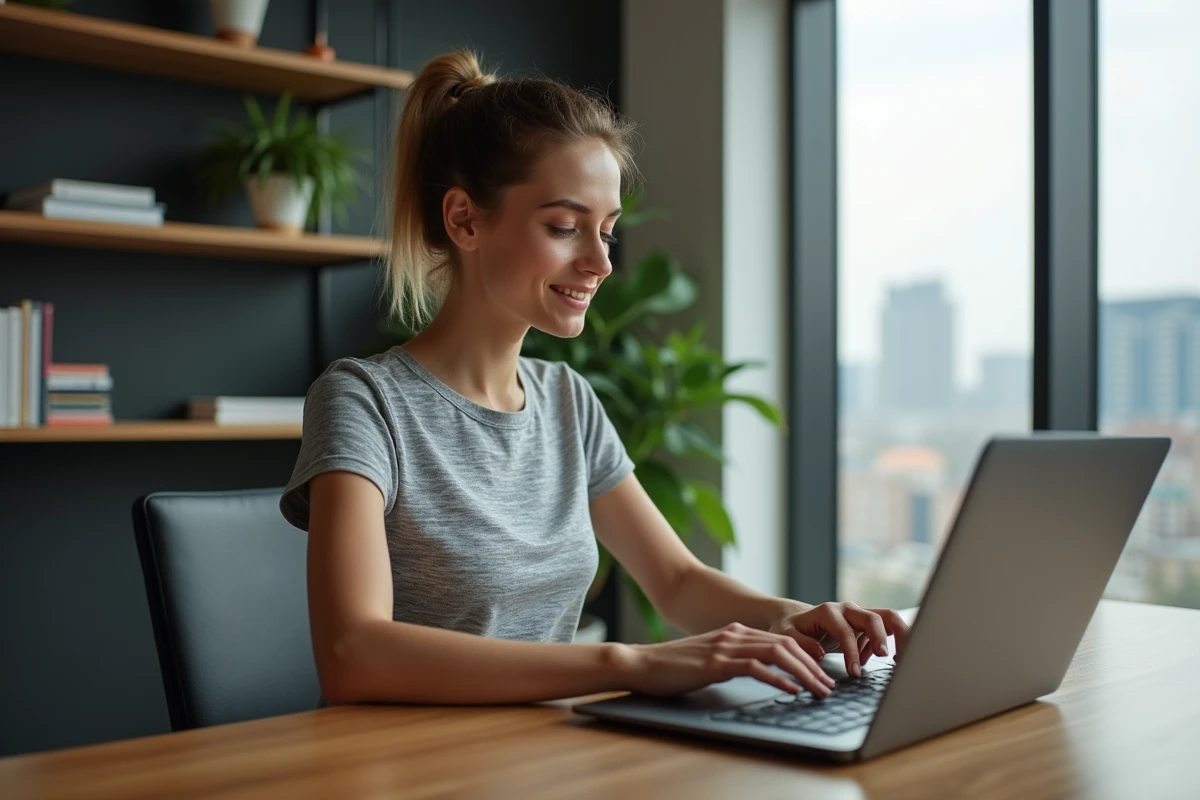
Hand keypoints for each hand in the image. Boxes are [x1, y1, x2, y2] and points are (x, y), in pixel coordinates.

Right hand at [617, 622, 836, 697]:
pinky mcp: (716, 663)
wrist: (642, 663)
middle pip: (786, 644)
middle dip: (812, 666)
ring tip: (818, 690)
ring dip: (803, 673)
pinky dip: (778, 679)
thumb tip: (759, 671)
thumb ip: (733, 659)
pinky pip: (755, 668)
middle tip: (828, 686)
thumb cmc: (674, 666)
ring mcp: (725, 647)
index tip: (822, 673)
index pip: (781, 639)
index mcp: (735, 632)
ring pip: (777, 654)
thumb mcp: (710, 657)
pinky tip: (791, 690)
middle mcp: (734, 634)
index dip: (806, 655)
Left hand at [768, 601, 910, 677]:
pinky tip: (886, 660)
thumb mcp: (786, 635)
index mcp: (829, 612)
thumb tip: (819, 652)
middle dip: (883, 638)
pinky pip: (888, 628)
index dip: (852, 653)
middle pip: (875, 618)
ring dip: (900, 636)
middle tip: (888, 659)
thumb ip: (800, 643)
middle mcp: (848, 610)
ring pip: (889, 618)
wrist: (797, 618)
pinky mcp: (868, 623)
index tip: (855, 673)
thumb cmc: (791, 627)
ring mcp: (860, 614)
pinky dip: (893, 642)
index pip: (847, 632)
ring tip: (901, 660)